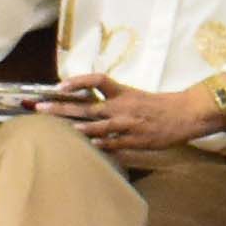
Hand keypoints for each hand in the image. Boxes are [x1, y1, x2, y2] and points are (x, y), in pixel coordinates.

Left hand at [66, 82, 224, 156]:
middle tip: (40, 108)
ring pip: (99, 125)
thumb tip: (87, 100)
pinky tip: (89, 145)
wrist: (186, 114)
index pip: (96, 80)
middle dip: (61, 107)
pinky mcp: (136, 140)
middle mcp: (122, 106)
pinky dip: (101, 143)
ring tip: (60, 128)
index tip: (59, 86)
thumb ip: (113, 98)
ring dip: (78, 127)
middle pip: (87, 105)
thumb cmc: (159, 105)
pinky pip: (115, 142)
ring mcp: (128, 124)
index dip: (77, 81)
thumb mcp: (135, 96)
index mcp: (123, 92)